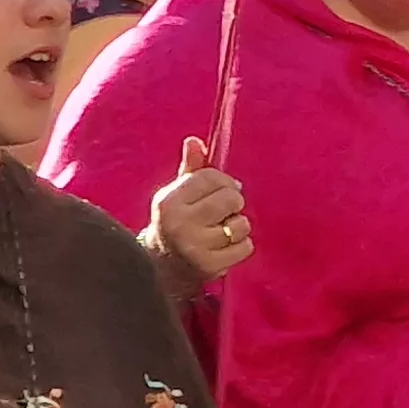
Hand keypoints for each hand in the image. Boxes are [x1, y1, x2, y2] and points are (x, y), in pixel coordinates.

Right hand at [145, 137, 252, 296]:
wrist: (162, 267)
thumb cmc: (176, 222)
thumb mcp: (177, 194)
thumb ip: (191, 169)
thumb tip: (194, 141)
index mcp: (169, 200)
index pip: (211, 177)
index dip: (224, 181)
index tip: (223, 189)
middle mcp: (179, 223)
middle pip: (230, 199)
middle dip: (233, 202)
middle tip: (223, 211)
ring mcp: (195, 246)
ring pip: (241, 224)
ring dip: (238, 226)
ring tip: (221, 231)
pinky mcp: (210, 266)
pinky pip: (246, 247)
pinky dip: (241, 246)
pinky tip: (224, 247)